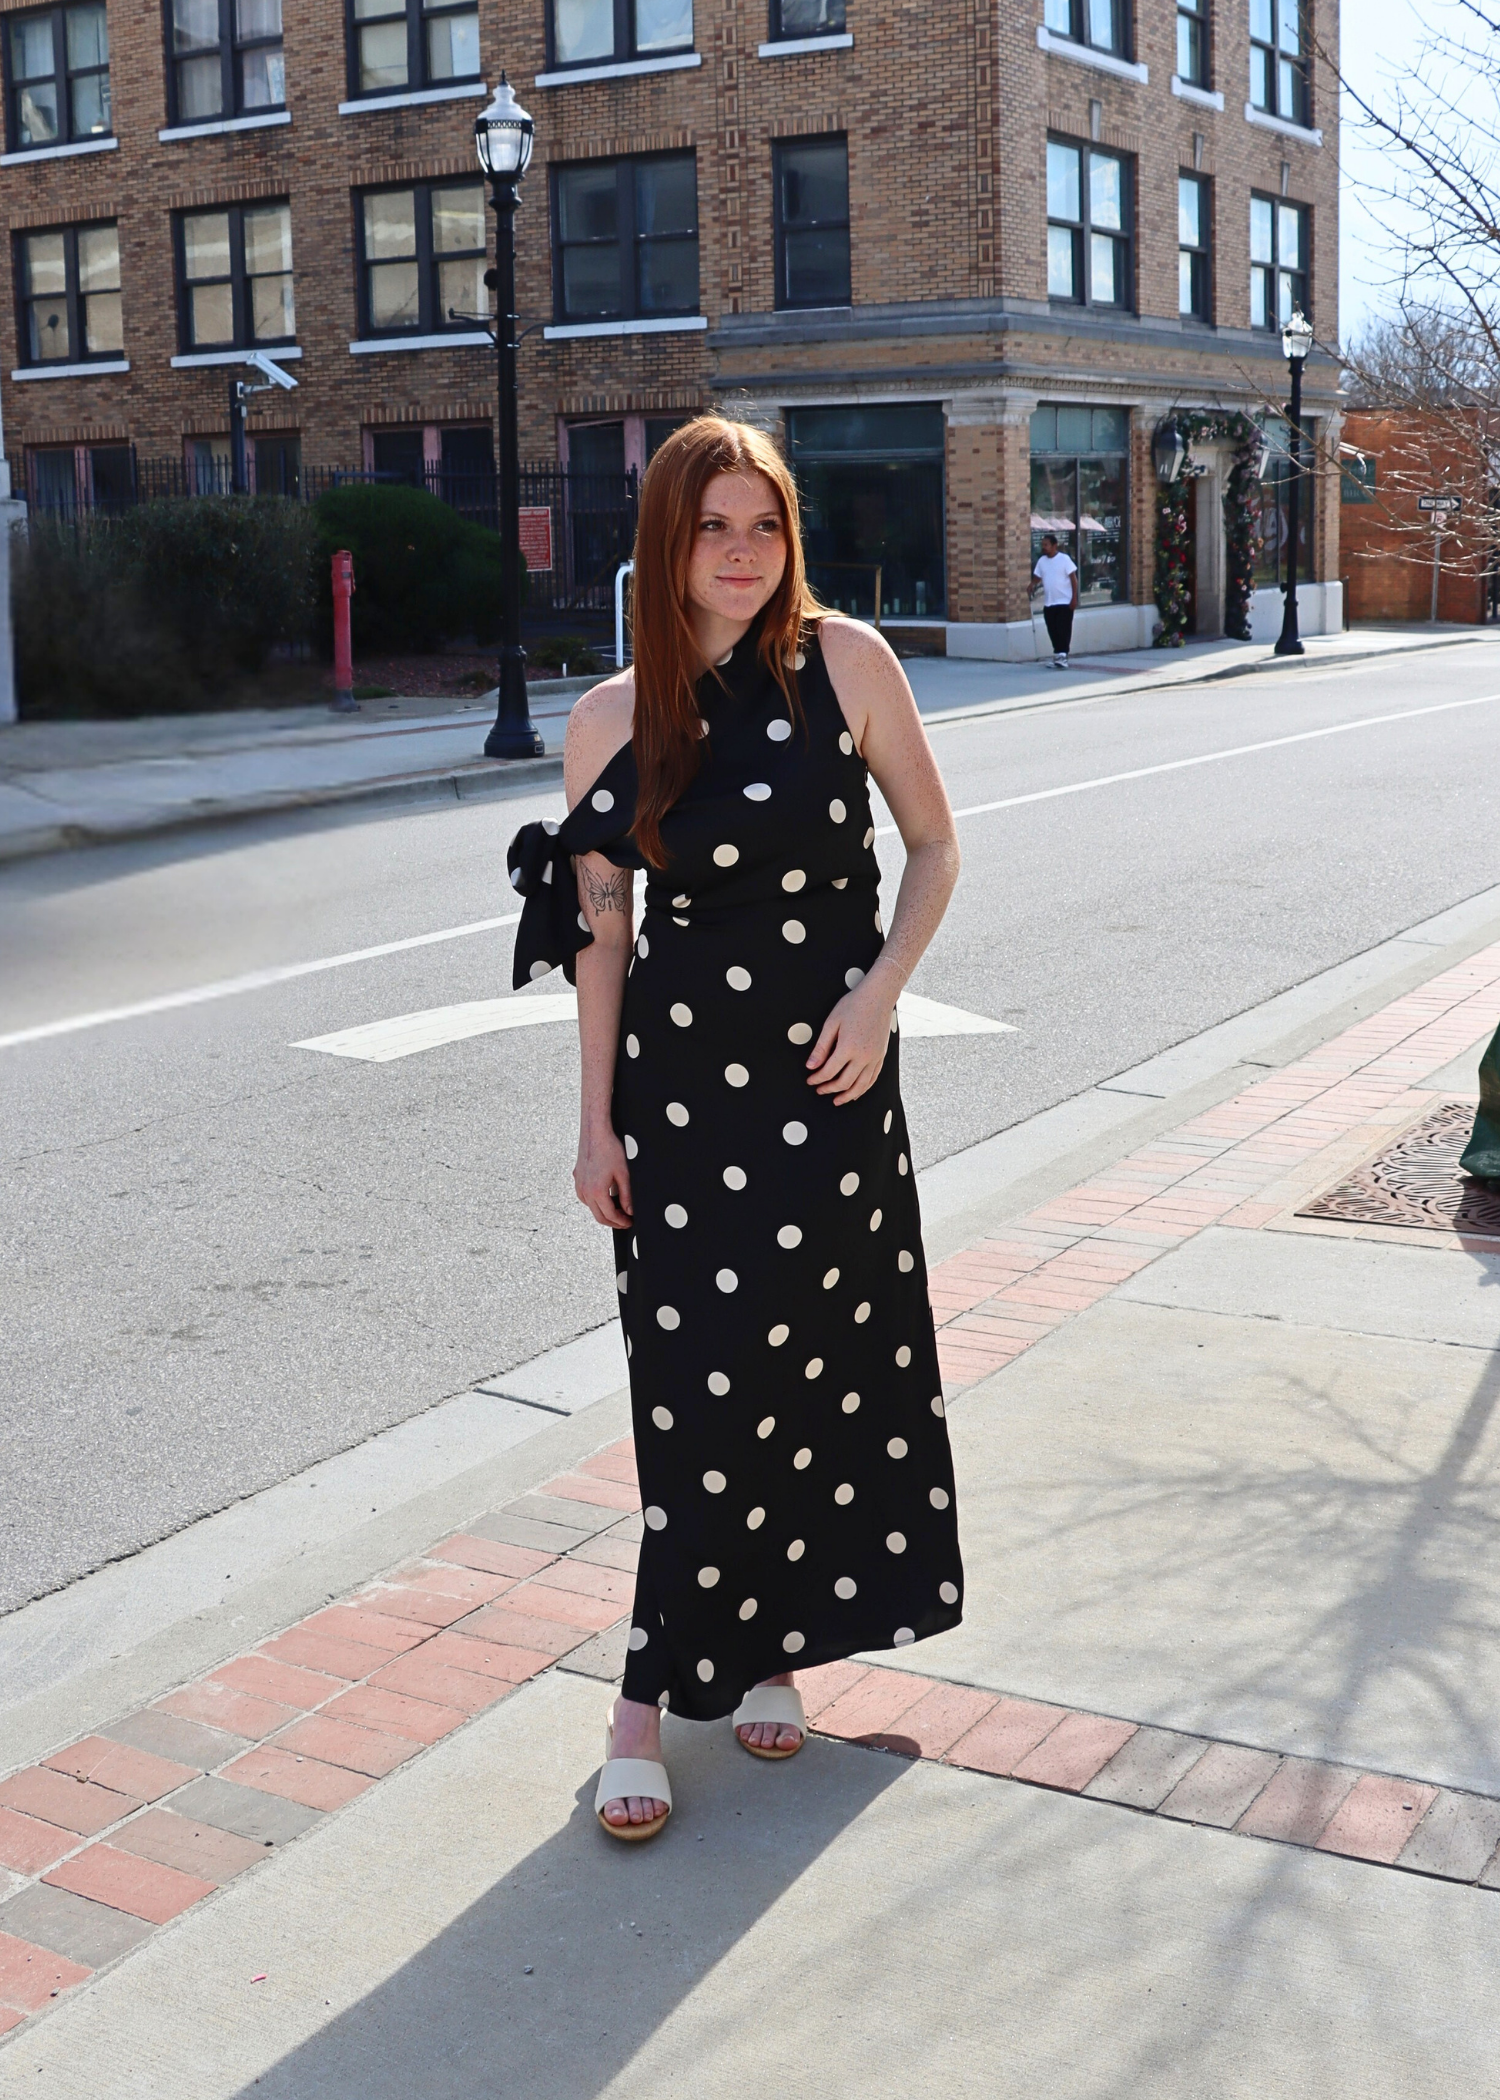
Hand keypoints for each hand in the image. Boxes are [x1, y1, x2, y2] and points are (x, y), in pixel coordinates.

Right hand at [575, 1126, 632, 1227]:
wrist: (595, 1132)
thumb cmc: (609, 1149)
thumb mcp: (623, 1174)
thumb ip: (627, 1195)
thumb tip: (629, 1211)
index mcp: (596, 1191)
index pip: (609, 1215)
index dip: (621, 1222)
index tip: (629, 1222)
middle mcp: (584, 1191)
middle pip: (598, 1216)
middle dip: (613, 1222)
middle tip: (625, 1221)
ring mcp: (579, 1185)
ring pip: (591, 1208)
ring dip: (604, 1212)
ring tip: (618, 1210)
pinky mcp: (577, 1179)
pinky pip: (586, 1198)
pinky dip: (596, 1202)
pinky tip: (606, 1198)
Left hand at [806, 977, 897, 1104]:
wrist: (878, 996)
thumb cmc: (854, 1005)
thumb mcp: (832, 1023)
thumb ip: (821, 1047)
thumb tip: (811, 1066)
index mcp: (848, 1047)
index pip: (829, 1072)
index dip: (817, 1079)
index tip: (810, 1080)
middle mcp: (863, 1056)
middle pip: (844, 1082)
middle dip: (829, 1089)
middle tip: (819, 1090)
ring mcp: (875, 1058)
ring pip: (861, 1086)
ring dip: (847, 1095)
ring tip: (837, 1100)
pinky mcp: (881, 1056)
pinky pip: (872, 1079)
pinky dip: (863, 1089)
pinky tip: (856, 1093)